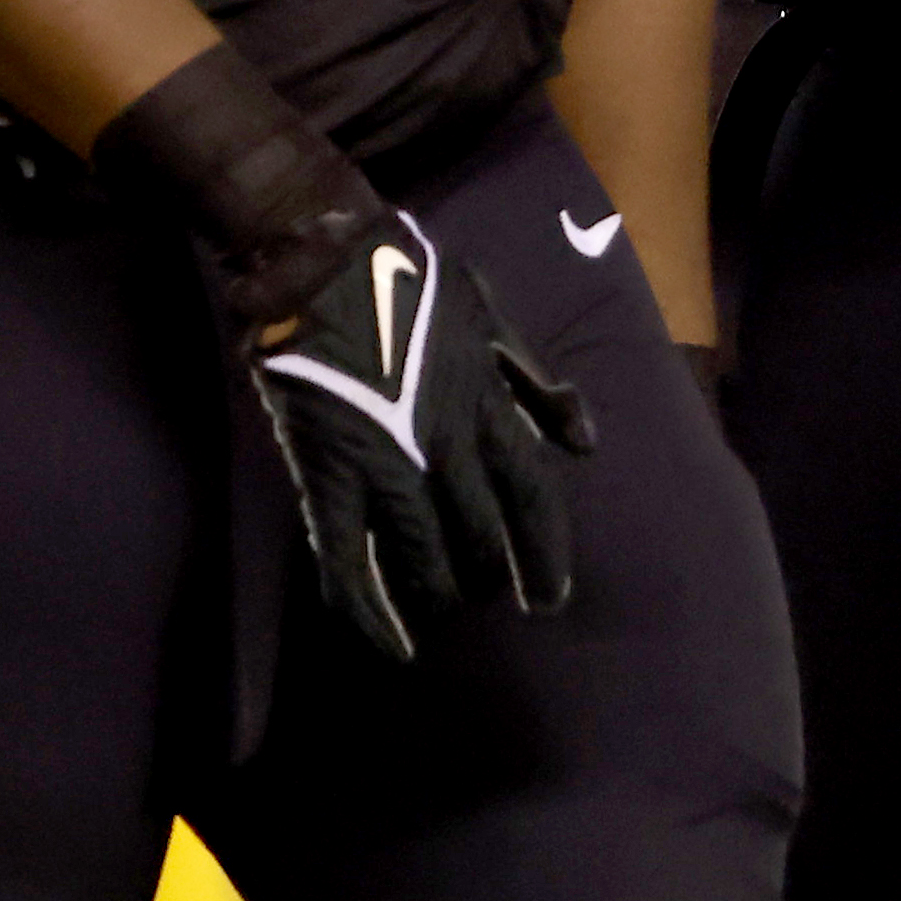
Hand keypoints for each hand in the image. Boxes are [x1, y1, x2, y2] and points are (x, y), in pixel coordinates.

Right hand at [247, 205, 596, 665]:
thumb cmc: (406, 276)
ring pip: (422, 557)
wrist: (316, 256)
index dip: (544, 552)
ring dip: (437, 593)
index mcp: (486, 406)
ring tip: (441, 611)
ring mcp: (384, 465)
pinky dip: (368, 610)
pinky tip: (389, 644)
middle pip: (481, 536)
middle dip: (490, 578)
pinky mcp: (328, 474)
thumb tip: (584, 441)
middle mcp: (445, 447)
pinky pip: (347, 560)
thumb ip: (535, 379)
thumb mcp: (490, 314)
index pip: (532, 496)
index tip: (551, 596)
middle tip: (492, 606)